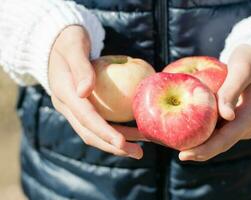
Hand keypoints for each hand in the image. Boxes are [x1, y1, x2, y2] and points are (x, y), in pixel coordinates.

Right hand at [49, 26, 145, 158]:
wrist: (58, 42)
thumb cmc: (69, 39)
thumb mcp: (74, 46)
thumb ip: (80, 67)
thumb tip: (85, 91)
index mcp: (63, 92)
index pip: (85, 118)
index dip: (104, 132)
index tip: (123, 143)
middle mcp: (67, 105)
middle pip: (90, 132)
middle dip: (113, 146)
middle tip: (138, 154)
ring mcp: (74, 107)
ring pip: (95, 131)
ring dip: (117, 141)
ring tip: (140, 146)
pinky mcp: (82, 106)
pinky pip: (99, 122)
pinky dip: (116, 129)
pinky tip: (133, 131)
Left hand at [179, 44, 250, 160]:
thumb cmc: (250, 61)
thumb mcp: (242, 69)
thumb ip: (231, 90)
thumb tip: (226, 115)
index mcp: (250, 116)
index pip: (225, 139)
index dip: (205, 150)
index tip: (184, 155)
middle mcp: (245, 126)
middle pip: (220, 144)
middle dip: (199, 151)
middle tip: (179, 155)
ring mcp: (239, 125)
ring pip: (217, 139)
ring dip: (199, 143)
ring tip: (177, 144)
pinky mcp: (232, 121)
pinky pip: (216, 130)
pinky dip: (201, 132)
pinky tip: (185, 131)